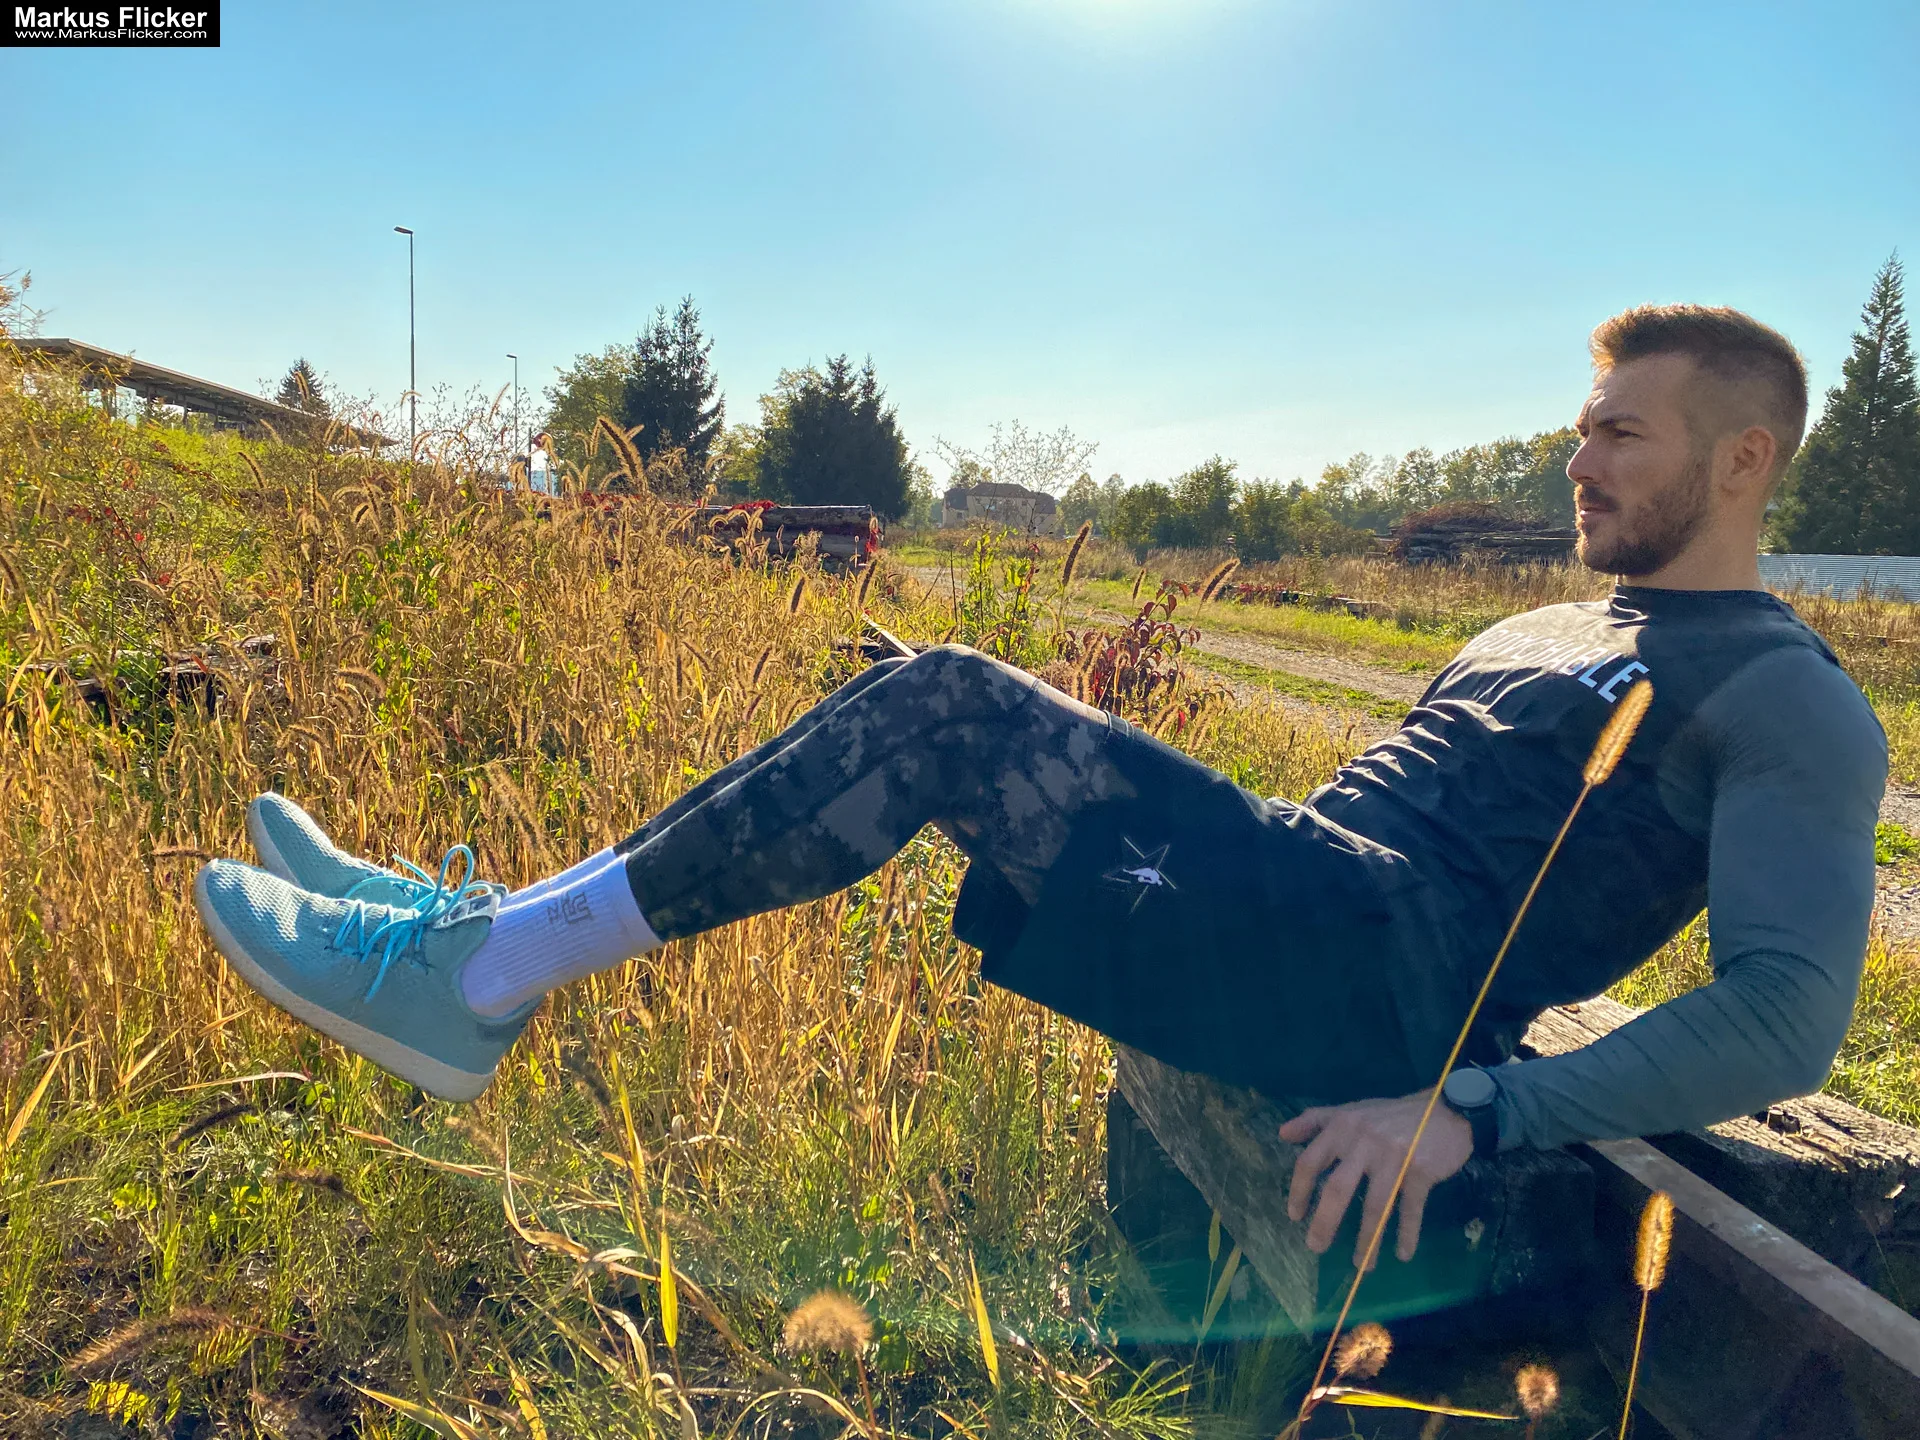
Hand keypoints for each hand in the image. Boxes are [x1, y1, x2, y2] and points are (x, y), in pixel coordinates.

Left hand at [1279, 1091, 1473, 1267]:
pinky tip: (1403, 1253)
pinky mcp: (1421, 1172)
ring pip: (1376, 1206)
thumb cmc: (1392, 1115)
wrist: (1446, 1109)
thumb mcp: (1352, 1110)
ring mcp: (1394, 1158)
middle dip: (1325, 1223)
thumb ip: (1316, 1120)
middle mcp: (1364, 1142)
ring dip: (1368, 1241)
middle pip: (1338, 1189)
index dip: (1299, 1191)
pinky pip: (1411, 1209)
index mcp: (1343, 1127)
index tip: (1295, 1216)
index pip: (1310, 1162)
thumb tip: (1282, 1134)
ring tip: (1362, 1266)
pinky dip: (1407, 1233)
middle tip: (1316, 1247)